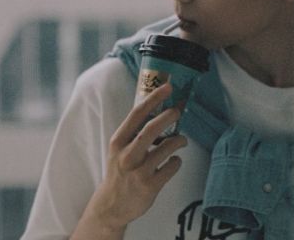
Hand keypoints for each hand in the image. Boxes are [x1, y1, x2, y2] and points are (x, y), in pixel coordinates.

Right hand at [83, 83, 186, 232]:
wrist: (111, 206)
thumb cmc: (120, 170)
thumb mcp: (120, 149)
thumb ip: (136, 132)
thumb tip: (162, 111)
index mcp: (118, 141)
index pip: (136, 114)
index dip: (154, 99)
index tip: (168, 87)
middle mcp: (127, 155)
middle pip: (151, 130)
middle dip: (168, 116)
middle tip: (178, 110)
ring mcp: (138, 172)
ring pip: (166, 148)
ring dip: (178, 140)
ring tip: (181, 140)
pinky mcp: (149, 187)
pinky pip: (171, 167)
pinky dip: (177, 161)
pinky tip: (173, 160)